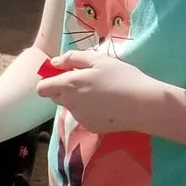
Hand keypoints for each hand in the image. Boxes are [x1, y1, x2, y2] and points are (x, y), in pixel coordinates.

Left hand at [33, 50, 177, 133]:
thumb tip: (54, 63)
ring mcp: (79, 117)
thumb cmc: (122, 77)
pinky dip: (90, 111)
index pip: (42, 88)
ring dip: (78, 100)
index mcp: (69, 85)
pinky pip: (83, 116)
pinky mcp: (89, 127)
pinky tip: (107, 105)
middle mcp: (69, 103)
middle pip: (55, 97)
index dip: (49, 81)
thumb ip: (73, 58)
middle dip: (64, 90)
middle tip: (86, 82)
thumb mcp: (99, 60)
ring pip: (70, 107)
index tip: (63, 75)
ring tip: (102, 93)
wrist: (143, 104)